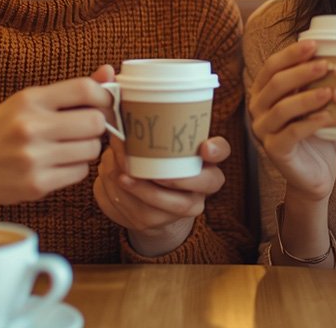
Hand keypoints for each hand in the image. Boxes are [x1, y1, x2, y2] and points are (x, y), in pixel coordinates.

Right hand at [0, 65, 115, 217]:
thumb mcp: (26, 102)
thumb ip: (68, 91)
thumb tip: (109, 72)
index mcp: (28, 100)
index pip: (84, 89)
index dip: (103, 95)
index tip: (104, 102)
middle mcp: (30, 127)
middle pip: (95, 122)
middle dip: (98, 125)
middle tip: (86, 128)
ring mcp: (33, 158)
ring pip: (91, 150)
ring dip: (87, 148)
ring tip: (68, 146)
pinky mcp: (36, 185)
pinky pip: (79, 173)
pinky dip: (75, 167)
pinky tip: (58, 163)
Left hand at [93, 136, 229, 255]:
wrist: (145, 201)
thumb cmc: (150, 159)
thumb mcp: (154, 143)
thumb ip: (144, 128)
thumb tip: (116, 112)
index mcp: (206, 158)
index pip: (222, 150)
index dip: (216, 149)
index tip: (204, 147)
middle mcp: (202, 185)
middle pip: (204, 183)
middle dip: (176, 178)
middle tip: (152, 171)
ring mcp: (184, 207)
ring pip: (172, 205)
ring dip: (145, 190)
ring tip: (122, 176)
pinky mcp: (160, 223)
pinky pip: (146, 215)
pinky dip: (127, 199)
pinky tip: (114, 186)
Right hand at [248, 40, 335, 202]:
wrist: (317, 171)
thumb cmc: (319, 130)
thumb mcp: (317, 100)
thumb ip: (320, 78)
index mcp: (264, 90)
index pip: (272, 66)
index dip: (291, 53)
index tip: (315, 44)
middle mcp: (258, 108)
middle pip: (276, 84)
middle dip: (301, 72)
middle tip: (326, 65)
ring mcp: (263, 130)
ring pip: (282, 109)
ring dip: (307, 97)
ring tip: (331, 91)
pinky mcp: (274, 150)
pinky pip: (291, 133)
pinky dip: (311, 123)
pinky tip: (329, 117)